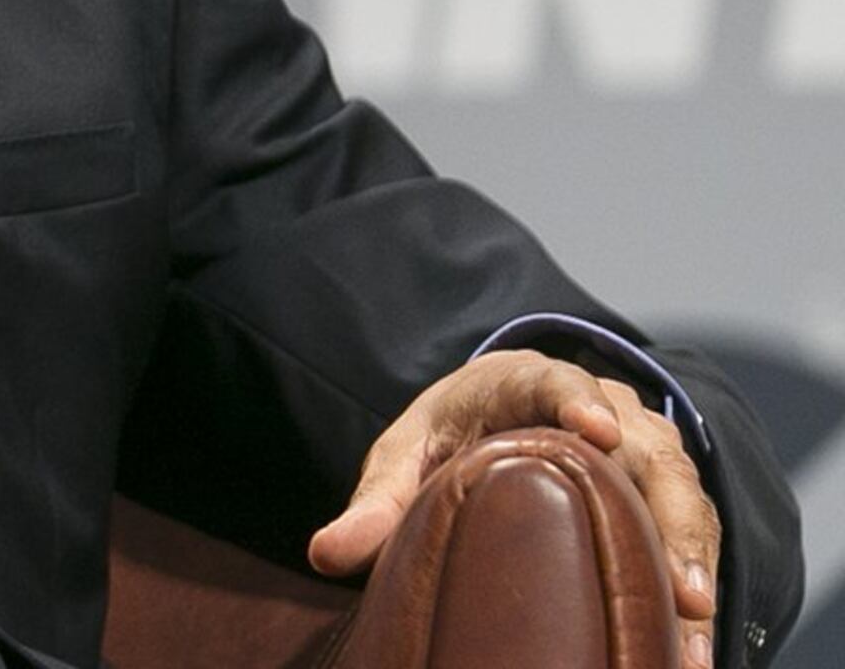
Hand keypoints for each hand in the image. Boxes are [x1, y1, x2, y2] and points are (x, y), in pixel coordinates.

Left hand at [310, 348, 719, 664]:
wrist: (497, 413)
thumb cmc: (450, 434)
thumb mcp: (406, 456)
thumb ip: (375, 503)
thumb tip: (326, 554)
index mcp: (526, 384)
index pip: (558, 382)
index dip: (580, 403)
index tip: (599, 432)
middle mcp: (604, 409)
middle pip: (647, 452)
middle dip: (665, 516)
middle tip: (678, 583)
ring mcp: (644, 448)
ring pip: (683, 498)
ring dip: (693, 562)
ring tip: (694, 624)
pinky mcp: (664, 492)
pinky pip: (693, 533)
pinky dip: (698, 581)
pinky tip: (693, 641)